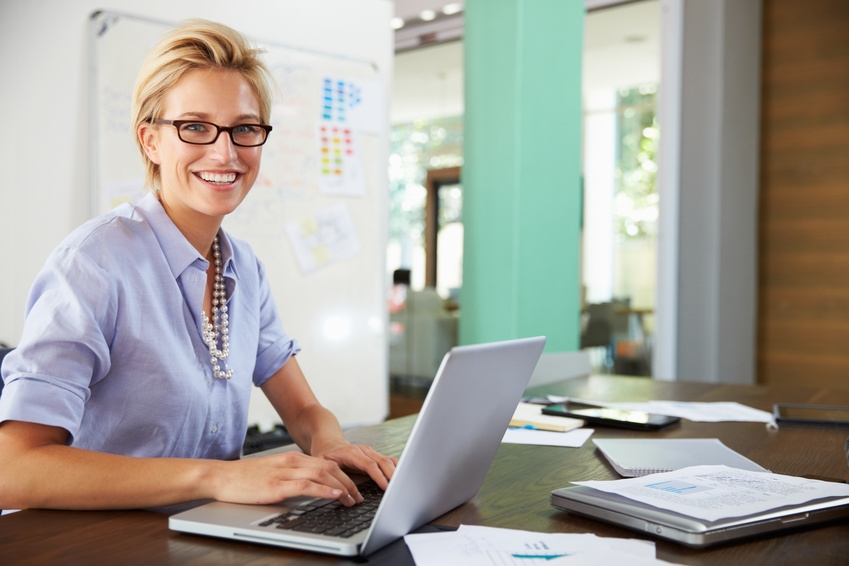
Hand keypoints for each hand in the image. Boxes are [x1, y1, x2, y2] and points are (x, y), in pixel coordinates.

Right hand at [210, 451, 364, 506]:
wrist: (220, 477)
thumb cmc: (244, 479)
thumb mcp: (273, 473)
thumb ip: (292, 476)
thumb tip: (311, 487)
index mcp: (292, 458)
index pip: (326, 463)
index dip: (344, 475)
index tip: (354, 486)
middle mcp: (292, 462)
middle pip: (330, 467)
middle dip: (349, 482)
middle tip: (359, 496)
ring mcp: (285, 472)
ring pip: (323, 474)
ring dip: (342, 487)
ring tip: (353, 499)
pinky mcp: (277, 486)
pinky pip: (307, 486)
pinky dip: (325, 490)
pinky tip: (336, 495)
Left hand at [312, 440, 397, 491]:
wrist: (328, 443)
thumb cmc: (325, 456)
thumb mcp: (324, 466)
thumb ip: (332, 478)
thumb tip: (341, 493)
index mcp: (351, 452)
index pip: (369, 464)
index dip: (379, 476)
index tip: (386, 487)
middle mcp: (364, 450)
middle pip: (382, 462)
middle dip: (392, 475)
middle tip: (398, 489)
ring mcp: (371, 452)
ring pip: (388, 460)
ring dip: (396, 472)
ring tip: (402, 485)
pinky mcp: (375, 456)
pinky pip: (389, 461)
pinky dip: (396, 468)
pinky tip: (401, 477)